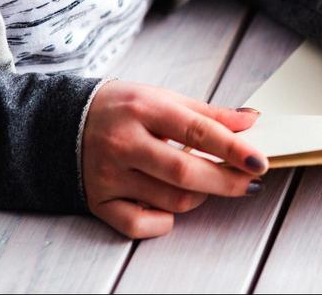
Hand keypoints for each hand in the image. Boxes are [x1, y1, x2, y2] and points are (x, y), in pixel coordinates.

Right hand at [82, 80, 267, 238]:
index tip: (259, 161)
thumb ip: (209, 113)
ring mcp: (109, 174)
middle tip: (251, 183)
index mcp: (144, 109)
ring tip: (207, 184)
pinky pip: (138, 224)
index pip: (198, 131)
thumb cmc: (123, 108)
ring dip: (200, 197)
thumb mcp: (164, 98)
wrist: (62, 121)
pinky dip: (164, 221)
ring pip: (170, 200)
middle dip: (226, 182)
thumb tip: (251, 121)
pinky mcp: (98, 200)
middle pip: (185, 172)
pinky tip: (172, 207)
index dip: (233, 148)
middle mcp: (124, 142)